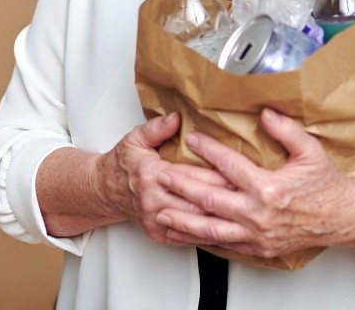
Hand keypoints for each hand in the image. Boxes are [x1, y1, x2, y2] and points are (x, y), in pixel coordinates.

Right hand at [98, 112, 230, 245]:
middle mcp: (153, 202)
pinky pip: (187, 237)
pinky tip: (225, 228)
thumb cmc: (124, 163)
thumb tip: (176, 118)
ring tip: (242, 211)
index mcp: (150, 176)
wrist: (107, 190)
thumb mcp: (136, 138)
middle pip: (196, 203)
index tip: (236, 174)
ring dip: (219, 218)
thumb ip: (157, 127)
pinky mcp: (159, 235)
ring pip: (195, 224)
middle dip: (224, 199)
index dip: (215, 176)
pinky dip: (207, 233)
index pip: (189, 177)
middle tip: (247, 194)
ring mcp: (156, 222)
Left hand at [154, 108, 354, 257]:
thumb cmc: (326, 184)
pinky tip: (188, 233)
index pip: (230, 166)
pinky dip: (202, 239)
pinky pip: (224, 244)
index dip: (208, 150)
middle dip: (183, 187)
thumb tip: (264, 112)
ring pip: (211, 229)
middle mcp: (258, 214)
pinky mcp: (258, 247)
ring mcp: (256, 234)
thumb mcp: (309, 150)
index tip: (193, 139)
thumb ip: (285, 130)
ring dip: (183, 220)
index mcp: (269, 188)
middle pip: (211, 199)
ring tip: (162, 212)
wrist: (341, 217)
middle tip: (161, 176)